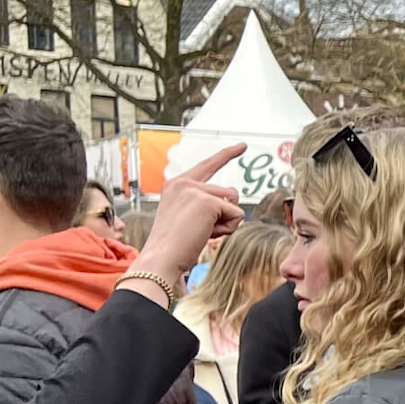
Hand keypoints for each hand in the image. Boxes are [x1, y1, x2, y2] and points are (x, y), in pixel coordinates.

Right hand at [129, 145, 246, 285]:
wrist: (161, 258)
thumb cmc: (175, 245)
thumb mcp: (187, 217)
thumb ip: (205, 203)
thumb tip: (232, 195)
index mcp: (176, 185)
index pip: (208, 166)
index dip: (227, 155)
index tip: (242, 145)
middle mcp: (184, 182)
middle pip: (229, 193)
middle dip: (224, 214)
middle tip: (199, 230)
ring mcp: (195, 190)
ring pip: (234, 204)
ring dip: (225, 223)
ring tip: (201, 232)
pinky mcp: (208, 201)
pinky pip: (237, 215)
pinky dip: (228, 229)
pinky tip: (206, 235)